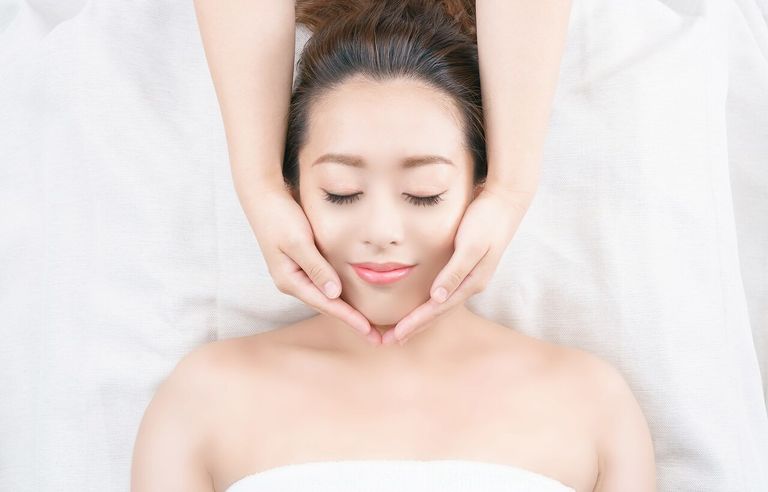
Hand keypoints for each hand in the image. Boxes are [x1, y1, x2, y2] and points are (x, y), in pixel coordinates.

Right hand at [247, 185, 374, 341]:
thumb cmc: (279, 217)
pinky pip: (325, 285)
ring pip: (327, 298)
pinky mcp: (302, 264)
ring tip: (369, 325)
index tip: (370, 332)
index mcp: (290, 280)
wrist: (261, 197)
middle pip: (328, 307)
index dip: (350, 319)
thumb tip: (334, 294)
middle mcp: (293, 282)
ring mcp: (296, 274)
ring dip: (347, 311)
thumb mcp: (298, 241)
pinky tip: (353, 300)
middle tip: (377, 338)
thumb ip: (317, 267)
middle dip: (352, 322)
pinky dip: (341, 295)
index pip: (327, 305)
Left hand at [381, 186, 535, 345]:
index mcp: (471, 282)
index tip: (396, 335)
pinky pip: (444, 292)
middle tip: (389, 340)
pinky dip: (429, 302)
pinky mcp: (466, 266)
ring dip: (421, 318)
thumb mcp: (470, 245)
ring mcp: (470, 277)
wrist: (506, 202)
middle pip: (438, 312)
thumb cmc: (486, 220)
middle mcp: (470, 284)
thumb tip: (437, 297)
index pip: (437, 309)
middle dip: (414, 327)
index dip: (415, 322)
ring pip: (440, 304)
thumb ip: (455, 271)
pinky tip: (421, 305)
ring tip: (401, 330)